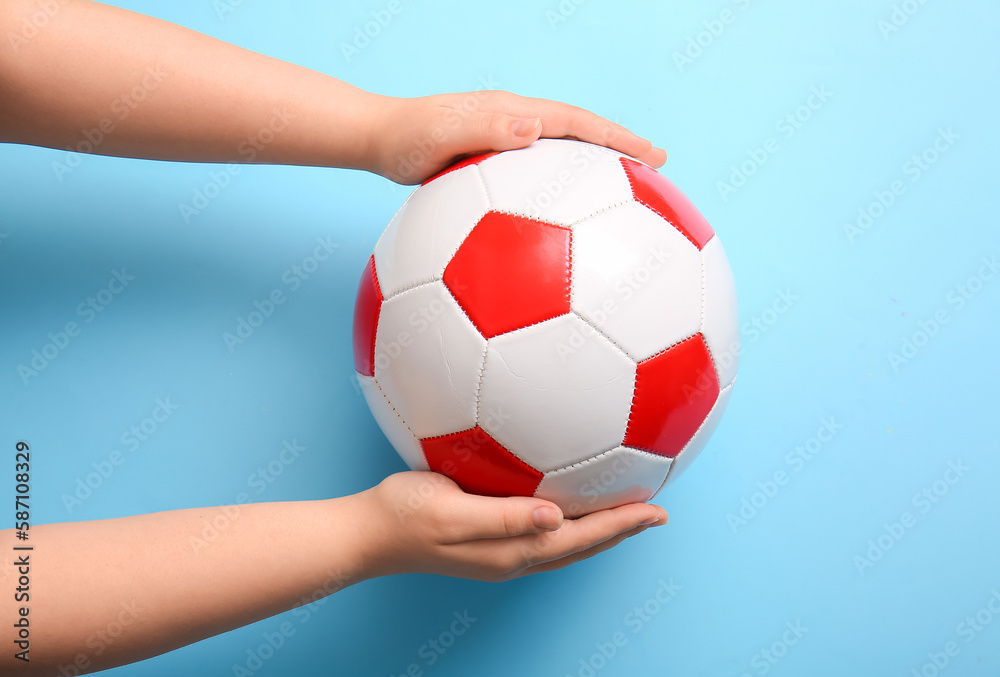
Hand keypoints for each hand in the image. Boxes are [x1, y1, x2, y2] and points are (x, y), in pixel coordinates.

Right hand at [354, 471, 667, 581]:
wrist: (368, 534)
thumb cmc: (403, 515)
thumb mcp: (451, 511)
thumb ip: (504, 516)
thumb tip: (557, 517)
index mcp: (511, 551)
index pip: (581, 538)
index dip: (621, 525)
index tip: (657, 511)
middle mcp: (513, 556)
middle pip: (582, 546)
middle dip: (621, 530)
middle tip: (655, 512)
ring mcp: (501, 552)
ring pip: (566, 544)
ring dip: (600, 529)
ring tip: (625, 512)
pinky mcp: (488, 541)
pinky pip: (544, 534)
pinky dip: (570, 523)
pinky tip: (568, 504)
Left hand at [368, 90, 667, 183]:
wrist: (378, 140)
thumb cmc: (405, 139)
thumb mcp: (441, 134)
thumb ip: (484, 130)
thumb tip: (535, 126)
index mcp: (512, 114)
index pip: (577, 123)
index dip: (617, 138)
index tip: (652, 154)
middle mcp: (516, 124)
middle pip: (581, 135)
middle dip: (622, 149)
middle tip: (661, 167)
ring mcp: (507, 143)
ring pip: (563, 156)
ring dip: (597, 172)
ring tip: (630, 196)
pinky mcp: (495, 165)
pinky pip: (539, 179)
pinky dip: (564, 191)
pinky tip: (569, 222)